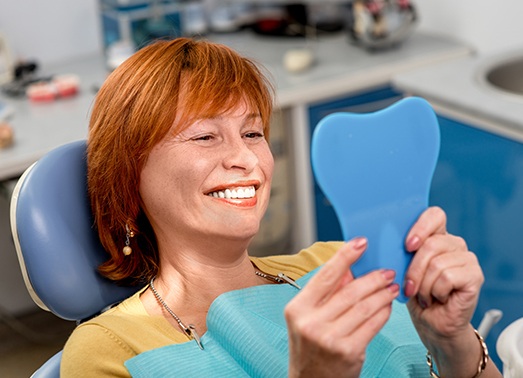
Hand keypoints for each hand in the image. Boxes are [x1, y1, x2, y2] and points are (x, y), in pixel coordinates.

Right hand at [284, 238, 398, 377]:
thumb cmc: (311, 347)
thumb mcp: (309, 318)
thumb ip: (327, 294)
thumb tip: (351, 268)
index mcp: (297, 308)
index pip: (325, 276)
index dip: (345, 256)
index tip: (361, 242)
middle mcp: (310, 322)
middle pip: (349, 291)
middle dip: (372, 278)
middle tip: (387, 271)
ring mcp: (329, 338)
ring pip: (364, 307)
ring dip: (382, 294)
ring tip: (392, 287)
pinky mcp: (349, 352)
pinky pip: (372, 324)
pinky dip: (383, 312)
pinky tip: (388, 306)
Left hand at [403, 206, 495, 375]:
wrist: (431, 324)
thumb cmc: (415, 295)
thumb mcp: (402, 269)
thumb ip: (399, 251)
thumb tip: (381, 240)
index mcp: (436, 236)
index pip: (434, 215)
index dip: (420, 227)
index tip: (407, 246)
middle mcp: (454, 244)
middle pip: (432, 243)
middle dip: (414, 269)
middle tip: (410, 287)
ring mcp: (467, 259)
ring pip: (437, 263)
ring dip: (424, 285)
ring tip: (425, 295)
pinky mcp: (475, 275)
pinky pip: (448, 277)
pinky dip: (436, 291)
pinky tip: (439, 298)